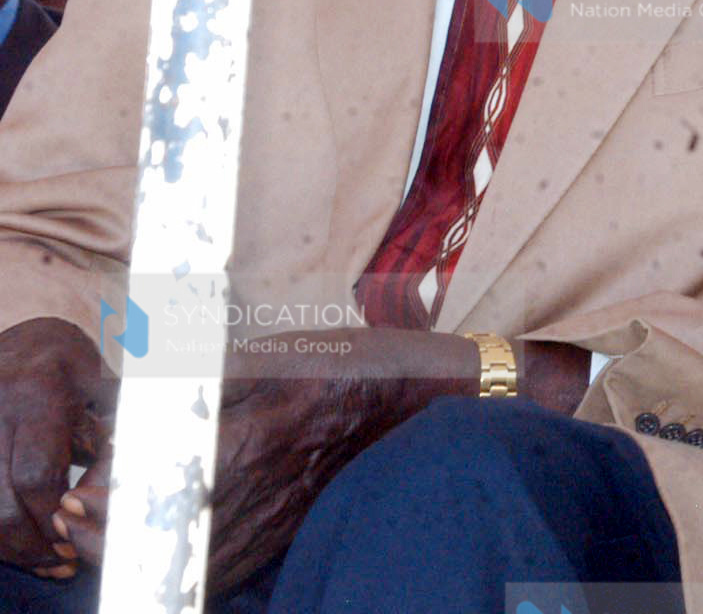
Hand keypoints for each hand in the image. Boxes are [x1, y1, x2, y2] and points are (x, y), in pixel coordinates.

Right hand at [0, 318, 110, 579]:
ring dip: (9, 542)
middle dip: (30, 539)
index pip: (38, 472)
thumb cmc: (62, 361)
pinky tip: (16, 542)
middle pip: (2, 500)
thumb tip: (124, 479)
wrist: (15, 342)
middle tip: (61, 559)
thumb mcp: (96, 379)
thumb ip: (112, 423)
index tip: (75, 534)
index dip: (54, 513)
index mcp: (37, 394)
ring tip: (43, 559)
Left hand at [54, 346, 404, 589]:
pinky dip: (183, 565)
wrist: (406, 402)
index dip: (117, 492)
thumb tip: (140, 395)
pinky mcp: (285, 533)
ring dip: (139, 550)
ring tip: (100, 533)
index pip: (172, 478)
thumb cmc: (338, 368)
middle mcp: (266, 485)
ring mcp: (277, 517)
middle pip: (172, 526)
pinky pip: (226, 565)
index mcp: (258, 434)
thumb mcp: (270, 356)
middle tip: (76, 512)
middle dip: (111, 528)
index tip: (83, 485)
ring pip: (193, 554)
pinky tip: (162, 549)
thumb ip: (205, 380)